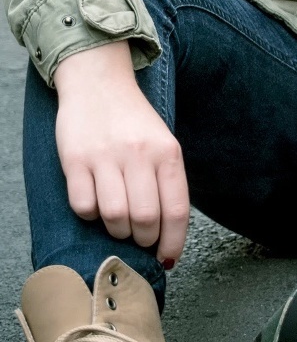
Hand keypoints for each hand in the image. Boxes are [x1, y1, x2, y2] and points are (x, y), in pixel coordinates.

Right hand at [54, 43, 189, 265]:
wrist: (98, 82)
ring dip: (117, 230)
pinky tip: (95, 203)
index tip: (166, 258)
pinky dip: (90, 214)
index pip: (176, 211)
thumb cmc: (134, 122)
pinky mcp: (75, 159)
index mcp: (167, 152)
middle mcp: (139, 154)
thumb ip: (167, 183)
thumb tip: (167, 234)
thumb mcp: (162, 144)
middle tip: (139, 236)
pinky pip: (83, 205)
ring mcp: (106, 156)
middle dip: (143, 239)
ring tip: (118, 221)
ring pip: (115, 217)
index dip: (173, 243)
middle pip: (145, 219)